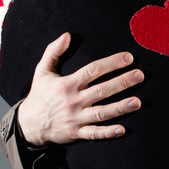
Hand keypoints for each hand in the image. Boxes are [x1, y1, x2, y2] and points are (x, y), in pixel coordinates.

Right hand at [17, 32, 143, 145]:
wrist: (28, 124)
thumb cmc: (39, 95)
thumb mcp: (42, 71)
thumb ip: (53, 51)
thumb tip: (66, 35)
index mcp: (68, 84)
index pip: (93, 70)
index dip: (111, 63)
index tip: (128, 58)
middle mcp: (74, 100)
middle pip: (102, 90)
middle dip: (122, 82)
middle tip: (140, 75)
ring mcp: (76, 118)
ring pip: (102, 112)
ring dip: (120, 107)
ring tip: (138, 102)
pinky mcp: (77, 133)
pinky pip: (94, 133)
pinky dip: (108, 132)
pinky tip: (122, 129)